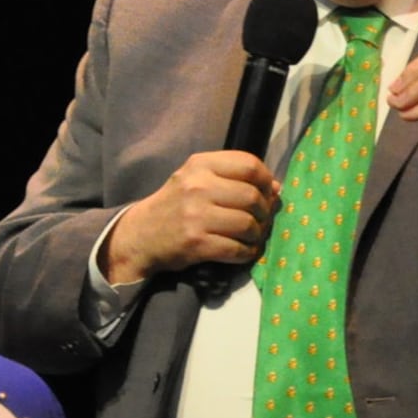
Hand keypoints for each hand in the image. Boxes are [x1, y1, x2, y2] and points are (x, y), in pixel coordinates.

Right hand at [103, 151, 280, 282]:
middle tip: (261, 220)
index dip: (266, 180)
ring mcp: (196, 215)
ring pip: (248, 224)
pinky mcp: (197, 243)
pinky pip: (237, 249)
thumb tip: (276, 187)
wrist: (141, 235)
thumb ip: (233, 178)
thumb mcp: (197, 179)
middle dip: (264, 211)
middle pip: (253, 196)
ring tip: (251, 237)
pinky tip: (242, 251)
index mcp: (200, 165)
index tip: (267, 192)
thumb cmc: (176, 205)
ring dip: (257, 235)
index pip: (249, 165)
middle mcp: (198, 186)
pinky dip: (247, 253)